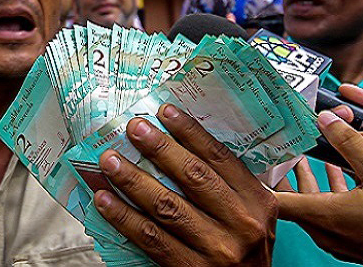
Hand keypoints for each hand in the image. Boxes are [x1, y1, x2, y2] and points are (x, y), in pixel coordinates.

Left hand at [94, 104, 274, 265]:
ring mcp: (217, 250)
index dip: (191, 132)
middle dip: (159, 148)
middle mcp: (241, 224)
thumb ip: (229, 184)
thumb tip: (183, 143)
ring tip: (110, 161)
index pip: (220, 158)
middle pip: (193, 177)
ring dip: (133, 180)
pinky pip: (151, 239)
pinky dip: (124, 217)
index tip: (165, 111)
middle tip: (133, 128)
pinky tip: (105, 201)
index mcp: (258, 201)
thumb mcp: (253, 214)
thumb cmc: (245, 249)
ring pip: (167, 207)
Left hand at [275, 111, 362, 266]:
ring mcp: (340, 242)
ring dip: (315, 180)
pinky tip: (345, 175)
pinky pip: (333, 216)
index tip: (254, 159)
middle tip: (287, 148)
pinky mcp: (355, 244)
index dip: (261, 177)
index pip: (276, 199)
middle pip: (294, 200)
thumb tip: (327, 120)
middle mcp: (327, 233)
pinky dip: (334, 194)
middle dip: (291, 171)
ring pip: (316, 207)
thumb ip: (351, 144)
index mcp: (326, 215)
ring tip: (312, 155)